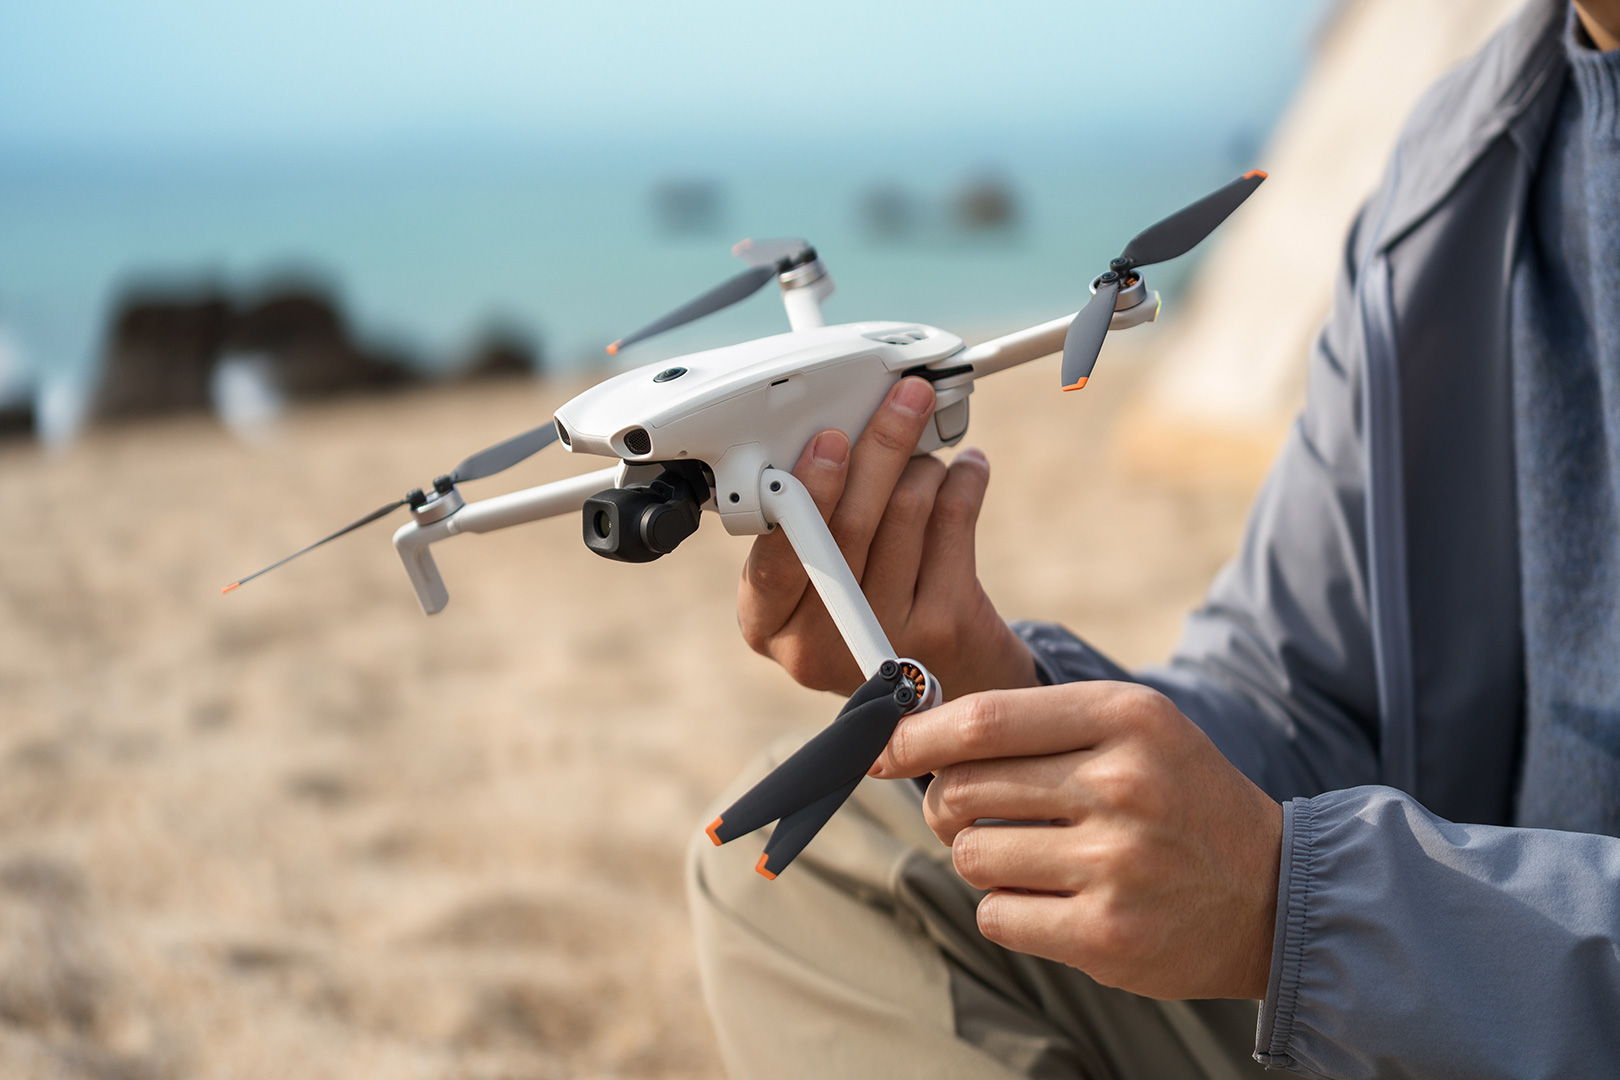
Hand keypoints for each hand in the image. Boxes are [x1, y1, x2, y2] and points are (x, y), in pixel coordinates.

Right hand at [737, 376, 1037, 698]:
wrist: (937, 685)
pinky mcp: (945, 626)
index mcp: (766, 625)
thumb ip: (804, 528)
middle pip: (851, 524)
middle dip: (880, 447)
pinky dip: (963, 481)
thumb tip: (832, 437)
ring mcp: (886, 638)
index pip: (774, 558)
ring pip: (907, 513)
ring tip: (926, 454)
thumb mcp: (808, 585)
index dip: (806, 494)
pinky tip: (966, 468)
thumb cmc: (860, 612)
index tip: (828, 440)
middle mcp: (818, 645)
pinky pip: (954, 523)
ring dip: (923, 465)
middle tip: (904, 400)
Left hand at [871, 681, 1281, 1000]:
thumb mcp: (1130, 730)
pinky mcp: (1106, 934)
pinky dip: (1007, 909)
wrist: (1273, 893)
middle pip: (963, 789)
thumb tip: (910, 740)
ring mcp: (1116, 864)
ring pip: (972, 855)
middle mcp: (1122, 784)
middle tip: (969, 813)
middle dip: (944, 804)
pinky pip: (997, 915)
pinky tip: (1054, 899)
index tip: (882, 749)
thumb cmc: (1179, 799)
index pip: (982, 721)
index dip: (914, 736)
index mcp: (1125, 717)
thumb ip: (1033, 724)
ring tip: (1035, 857)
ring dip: (982, 859)